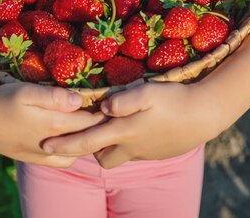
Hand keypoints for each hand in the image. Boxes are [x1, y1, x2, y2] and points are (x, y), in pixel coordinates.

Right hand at [0, 82, 106, 167]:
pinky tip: (77, 140)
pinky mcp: (37, 158)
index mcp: (54, 124)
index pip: (89, 121)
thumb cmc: (3, 100)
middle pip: (87, 139)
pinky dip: (75, 152)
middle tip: (116, 116)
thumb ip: (53, 97)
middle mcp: (53, 143)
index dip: (106, 113)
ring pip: (77, 153)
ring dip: (89, 141)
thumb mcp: (26, 92)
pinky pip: (64, 161)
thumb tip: (79, 100)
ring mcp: (45, 154)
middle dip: (103, 129)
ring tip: (98, 126)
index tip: (118, 104)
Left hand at [41, 82, 218, 168]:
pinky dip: (125, 143)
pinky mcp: (156, 152)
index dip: (65, 144)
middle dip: (85, 149)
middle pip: (99, 155)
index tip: (44, 147)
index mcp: (124, 131)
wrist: (204, 115)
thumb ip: (124, 100)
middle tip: (76, 136)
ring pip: (116, 155)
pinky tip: (131, 128)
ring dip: (106, 146)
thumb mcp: (148, 93)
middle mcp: (130, 146)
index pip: (87, 141)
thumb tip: (104, 105)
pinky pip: (132, 151)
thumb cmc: (174, 100)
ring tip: (104, 129)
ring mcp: (144, 151)